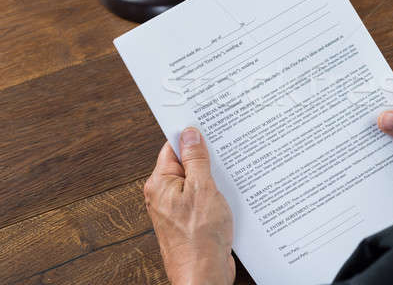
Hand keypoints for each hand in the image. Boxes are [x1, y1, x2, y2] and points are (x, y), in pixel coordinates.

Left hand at [144, 127, 234, 284]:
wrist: (204, 275)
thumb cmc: (199, 239)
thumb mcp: (202, 188)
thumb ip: (196, 159)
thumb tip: (190, 135)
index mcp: (160, 183)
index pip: (172, 147)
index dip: (190, 136)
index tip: (206, 125)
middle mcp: (165, 195)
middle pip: (186, 163)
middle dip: (205, 156)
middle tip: (224, 148)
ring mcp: (177, 209)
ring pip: (197, 181)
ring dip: (213, 176)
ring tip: (229, 172)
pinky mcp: (190, 221)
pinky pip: (202, 198)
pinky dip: (215, 193)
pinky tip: (229, 192)